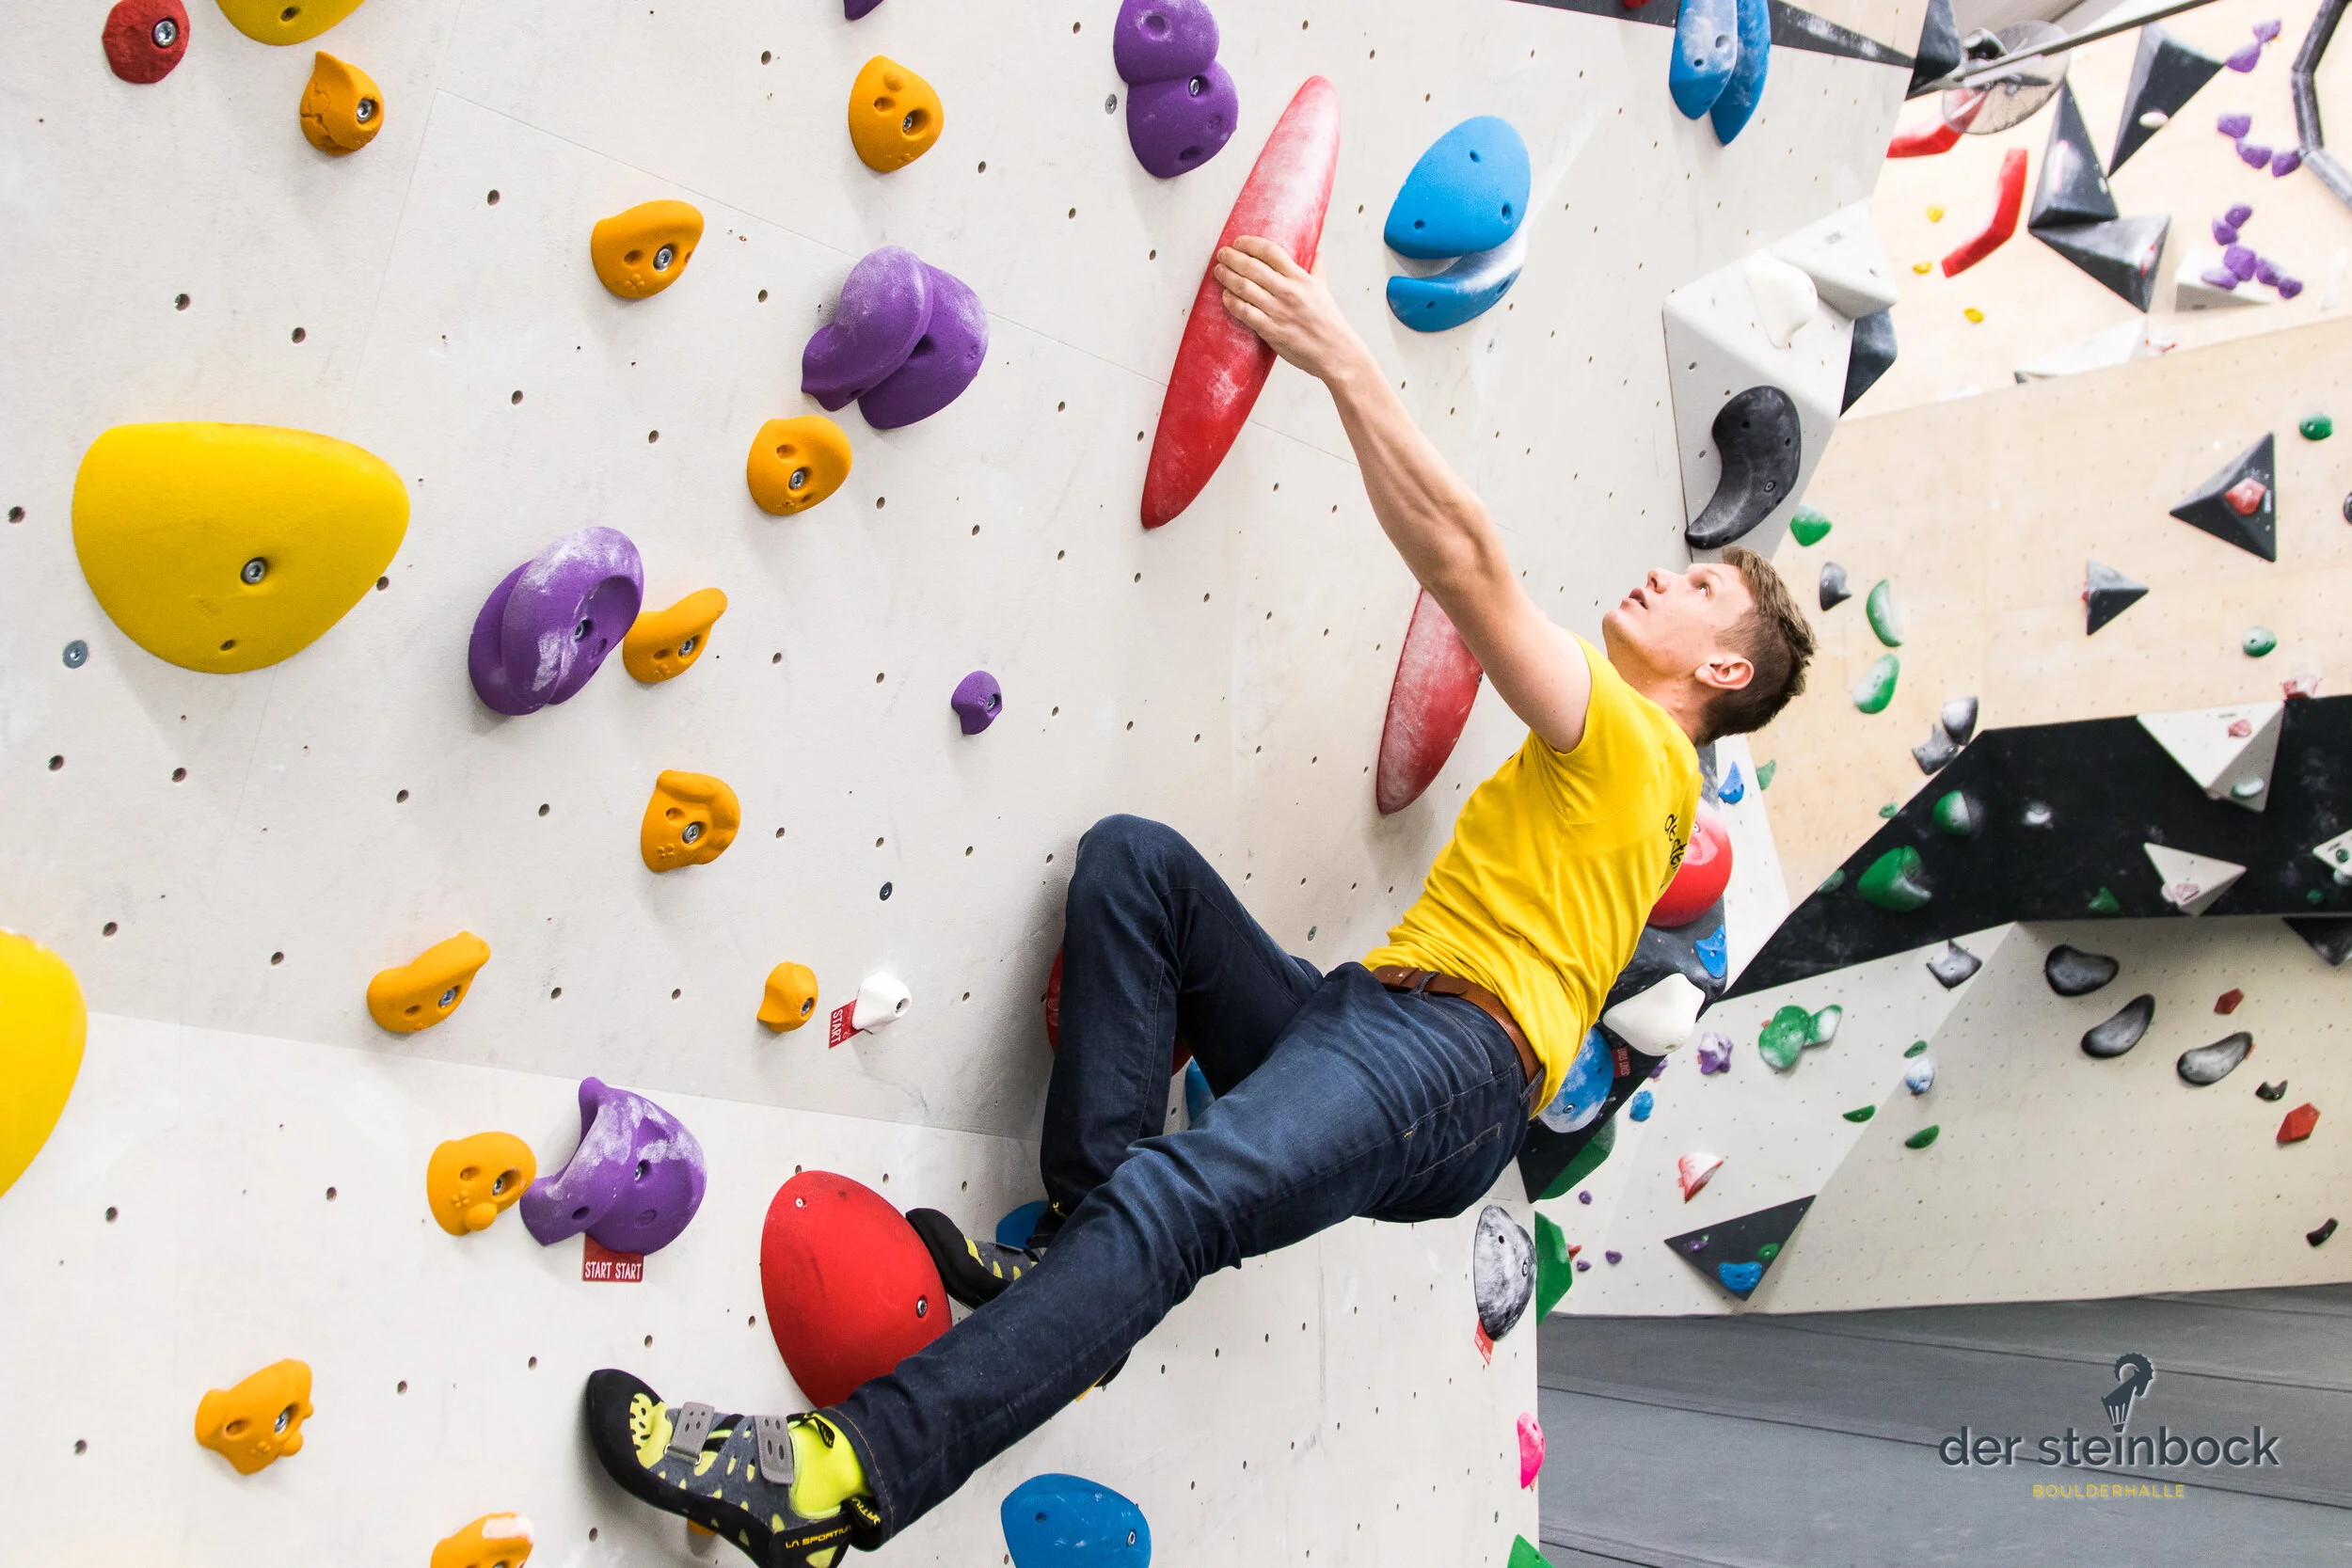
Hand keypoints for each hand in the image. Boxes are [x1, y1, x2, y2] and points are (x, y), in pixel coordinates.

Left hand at [1213, 236, 1366, 383]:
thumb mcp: (1324, 290)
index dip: (1251, 243)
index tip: (1239, 242)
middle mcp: (1288, 291)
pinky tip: (1226, 296)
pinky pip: (1245, 312)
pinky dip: (1232, 302)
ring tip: (1219, 271)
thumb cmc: (1329, 321)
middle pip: (1252, 267)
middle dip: (1233, 258)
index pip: (1271, 252)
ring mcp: (1278, 311)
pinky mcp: (1271, 330)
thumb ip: (1317, 269)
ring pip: (1244, 288)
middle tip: (1222, 254)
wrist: (1335, 352)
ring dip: (1227, 277)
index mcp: (1300, 278)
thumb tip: (1318, 253)